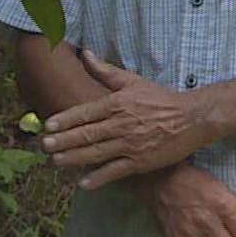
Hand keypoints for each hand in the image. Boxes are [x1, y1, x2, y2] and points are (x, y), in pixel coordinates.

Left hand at [41, 50, 212, 189]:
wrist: (192, 119)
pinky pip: (115, 171)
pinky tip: (83, 183)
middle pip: (86, 134)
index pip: (85, 113)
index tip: (48, 125)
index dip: (65, 120)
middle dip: (63, 141)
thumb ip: (106, 70)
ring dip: (73, 158)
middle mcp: (121, 124)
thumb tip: (85, 53)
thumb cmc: (161, 99)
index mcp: (118, 104)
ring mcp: (130, 144)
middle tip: (43, 146)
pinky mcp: (140, 161)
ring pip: (96, 153)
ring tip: (55, 162)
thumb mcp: (133, 81)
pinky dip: (99, 178)